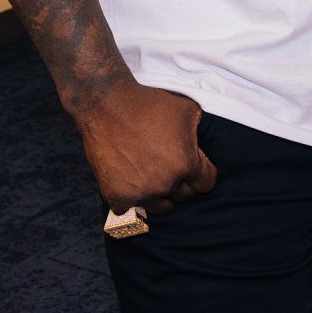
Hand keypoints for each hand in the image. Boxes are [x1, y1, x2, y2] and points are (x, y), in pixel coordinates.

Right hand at [73, 80, 217, 215]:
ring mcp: (140, 194)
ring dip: (159, 193)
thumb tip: (202, 148)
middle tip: (169, 165)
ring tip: (152, 175)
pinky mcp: (117, 197)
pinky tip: (130, 182)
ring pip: (160, 206)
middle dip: (181, 181)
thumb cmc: (148, 103)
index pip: (206, 183)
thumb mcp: (188, 109)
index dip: (202, 172)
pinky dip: (132, 198)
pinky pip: (132, 209)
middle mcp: (164, 184)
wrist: (106, 104)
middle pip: (184, 196)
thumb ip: (200, 133)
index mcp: (184, 165)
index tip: (194, 165)